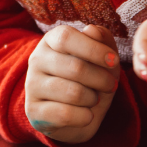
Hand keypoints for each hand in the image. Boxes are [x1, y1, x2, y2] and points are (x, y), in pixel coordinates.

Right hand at [24, 25, 119, 143]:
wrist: (74, 116)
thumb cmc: (89, 79)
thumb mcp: (101, 58)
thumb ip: (101, 40)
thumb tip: (91, 30)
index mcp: (50, 41)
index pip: (66, 37)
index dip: (94, 49)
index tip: (114, 61)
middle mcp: (37, 60)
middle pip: (75, 67)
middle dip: (101, 79)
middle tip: (111, 85)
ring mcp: (32, 86)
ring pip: (73, 93)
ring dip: (92, 98)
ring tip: (94, 98)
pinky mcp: (33, 111)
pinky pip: (65, 114)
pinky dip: (84, 116)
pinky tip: (87, 115)